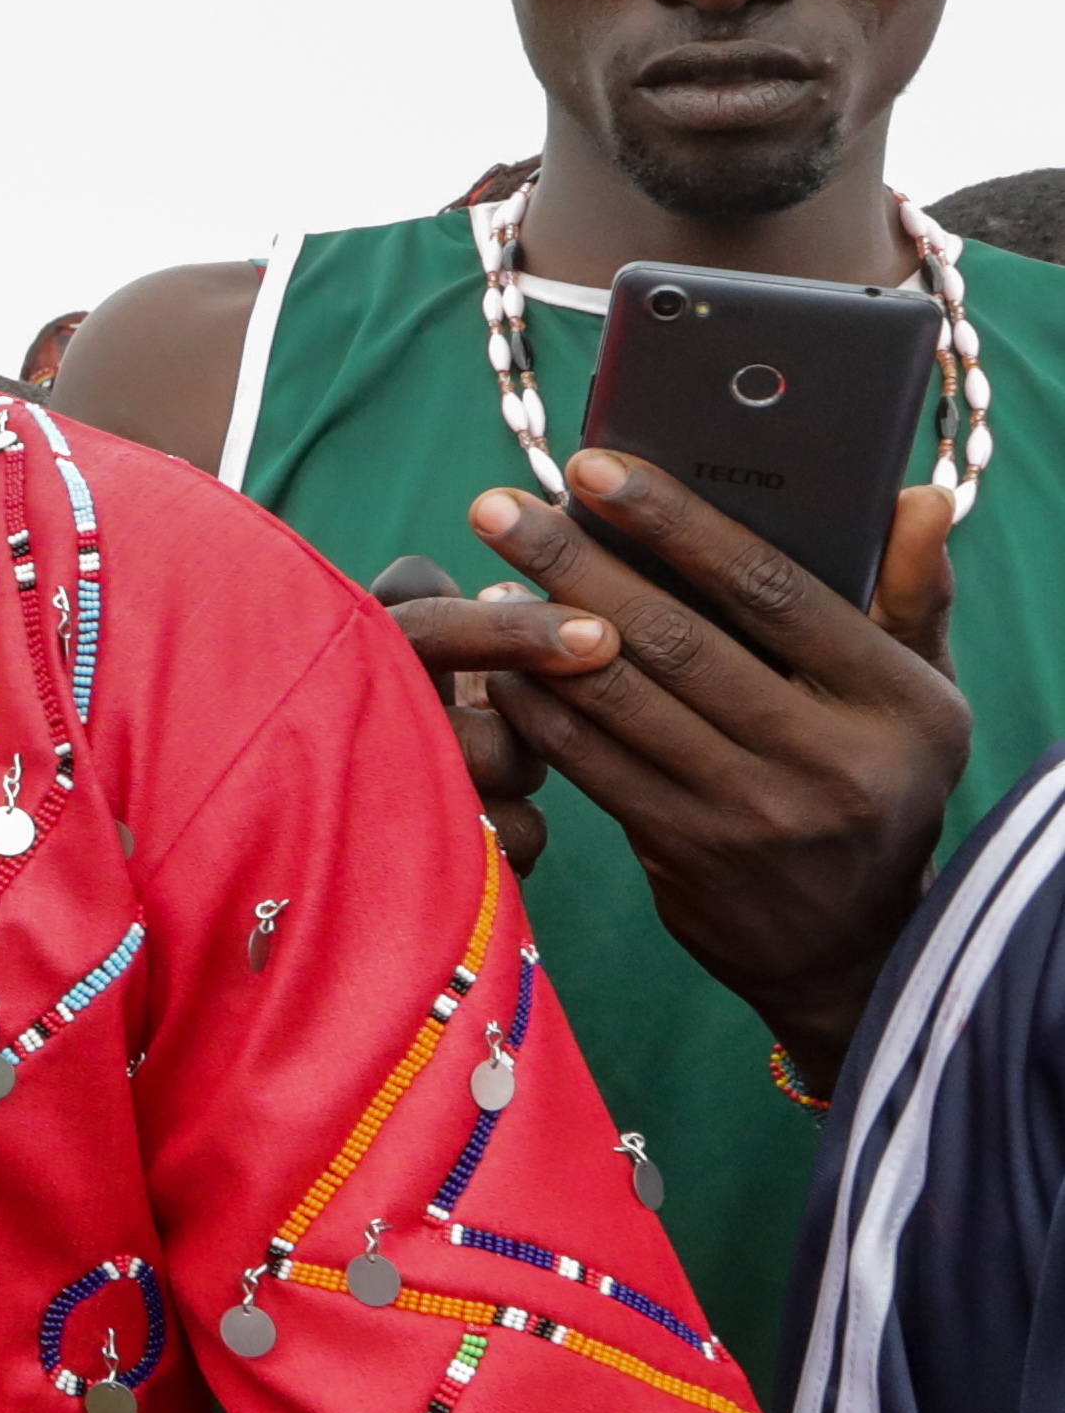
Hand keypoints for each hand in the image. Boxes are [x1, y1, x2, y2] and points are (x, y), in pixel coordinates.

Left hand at [399, 458, 967, 1090]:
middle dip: (575, 564)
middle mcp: (829, 758)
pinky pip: (592, 763)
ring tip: (490, 574)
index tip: (594, 467)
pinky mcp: (688, 852)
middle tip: (497, 506)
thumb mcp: (922, 698)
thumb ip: (913, 596)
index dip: (676, 523)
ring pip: (622, 701)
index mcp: (894, 700)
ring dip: (539, 634)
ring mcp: (755, 812)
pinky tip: (501, 666)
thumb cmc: (879, 784)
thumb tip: (918, 496)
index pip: (771, 589)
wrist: (854, 945)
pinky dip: (539, 707)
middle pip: (677, 638)